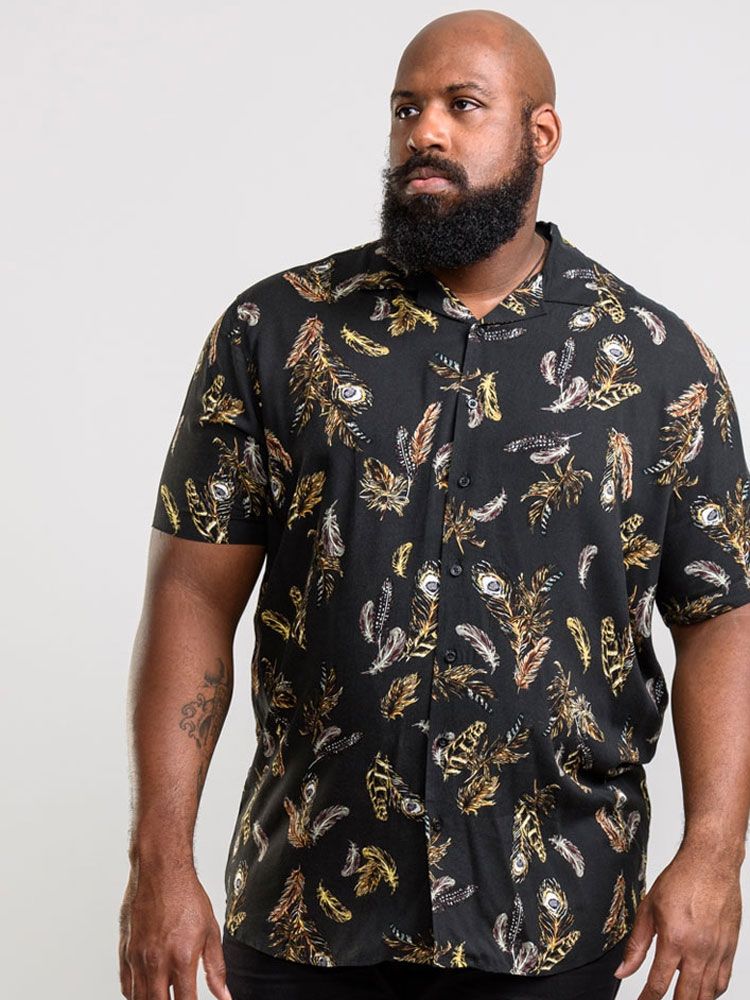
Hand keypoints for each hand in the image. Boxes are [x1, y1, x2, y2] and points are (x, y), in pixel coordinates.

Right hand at [119, 857, 232, 999]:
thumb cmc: (186, 896)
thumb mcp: (211, 931)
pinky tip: (148, 990)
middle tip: (178, 999)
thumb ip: (216, 968)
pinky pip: (126, 986)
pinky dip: (136, 994)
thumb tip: (224, 996)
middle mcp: (156, 962)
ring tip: (165, 995)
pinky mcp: (125, 952)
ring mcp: (138, 958)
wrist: (162, 872)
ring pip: (139, 999)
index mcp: (181, 958)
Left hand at [613, 845, 741, 998]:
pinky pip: (723, 981)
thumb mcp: (649, 909)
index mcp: (675, 939)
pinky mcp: (730, 949)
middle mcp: (699, 950)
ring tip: (681, 999)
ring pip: (707, 994)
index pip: (659, 983)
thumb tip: (623, 970)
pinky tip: (702, 991)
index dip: (648, 999)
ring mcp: (717, 952)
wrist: (711, 864)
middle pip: (687, 996)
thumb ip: (636, 944)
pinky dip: (712, 992)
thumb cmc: (681, 880)